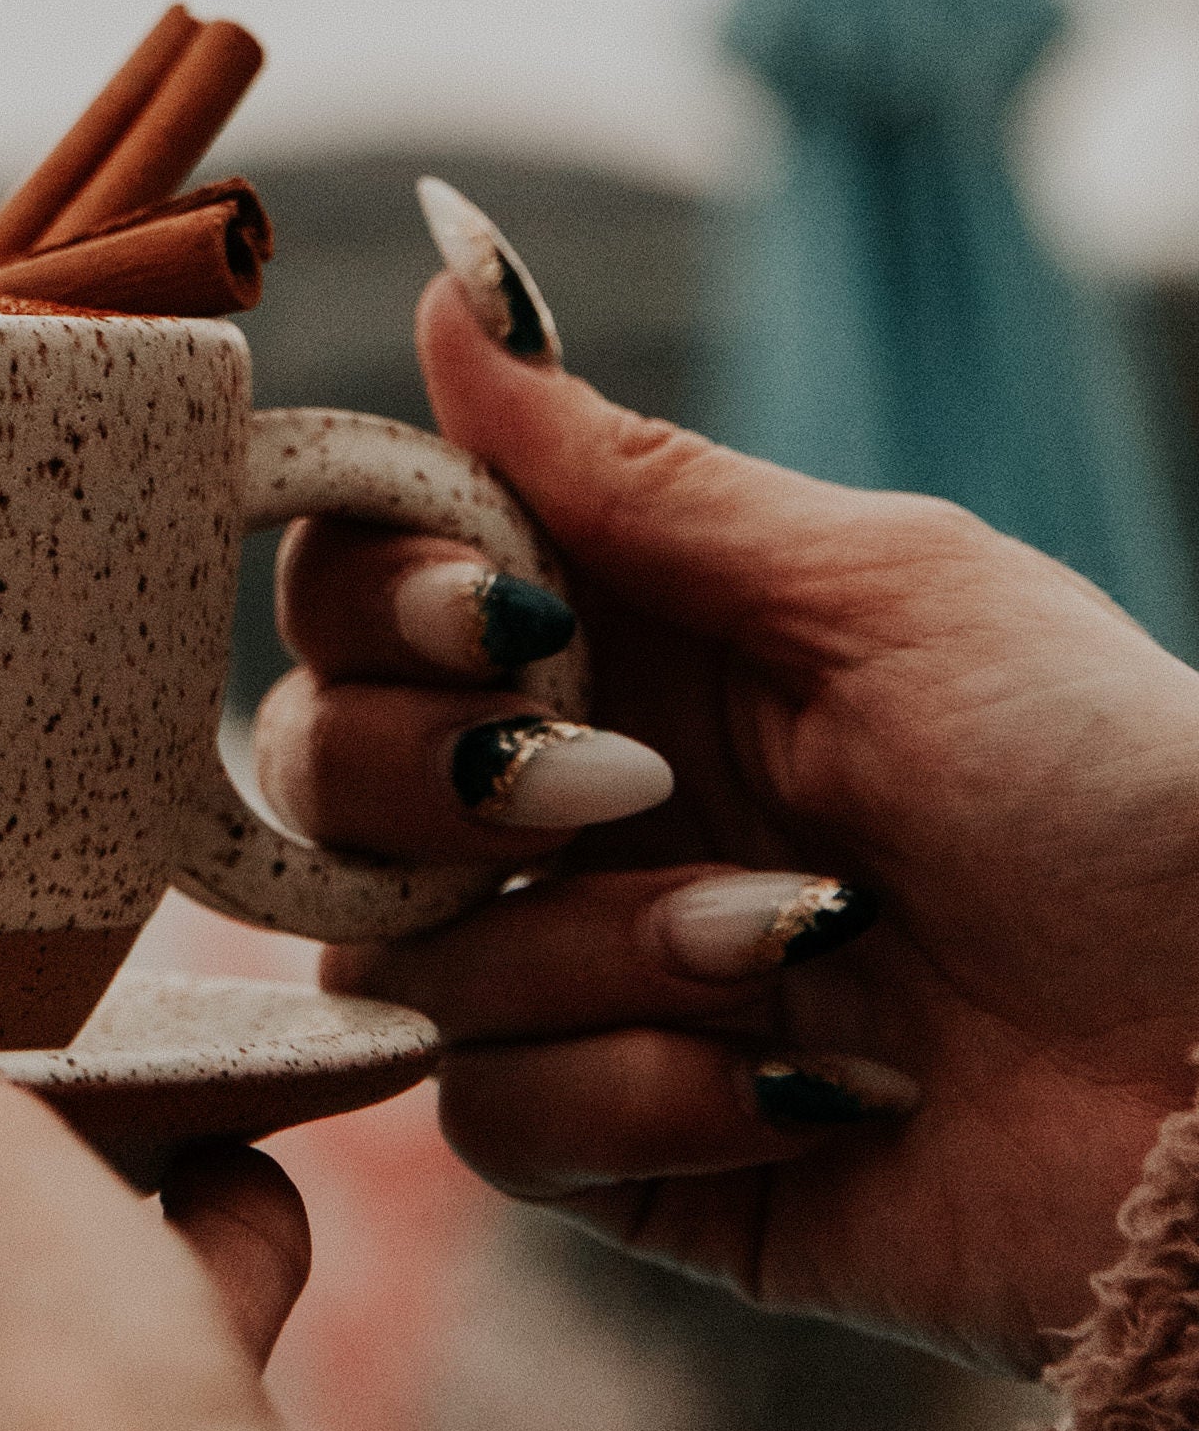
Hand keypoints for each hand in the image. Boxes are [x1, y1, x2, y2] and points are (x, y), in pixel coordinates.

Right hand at [273, 237, 1198, 1369]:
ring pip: (390, 951)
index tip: (501, 609)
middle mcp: (572, 801)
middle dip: (432, 772)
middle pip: (312, 763)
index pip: (360, 583)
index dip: (377, 591)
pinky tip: (812, 1083)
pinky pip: (490, 1121)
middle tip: (616, 784)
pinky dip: (642, 1095)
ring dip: (592, 945)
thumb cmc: (1118, 787)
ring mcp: (587, 983)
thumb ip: (633, 468)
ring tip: (802, 945)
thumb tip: (452, 268)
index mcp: (627, 637)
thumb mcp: (888, 590)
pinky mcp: (627, 1162)